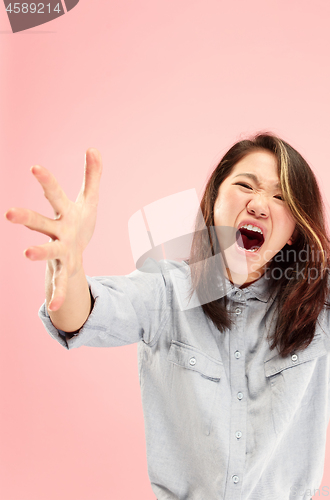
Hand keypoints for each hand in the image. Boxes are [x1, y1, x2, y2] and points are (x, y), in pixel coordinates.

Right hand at [5, 149, 102, 309]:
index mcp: (64, 212)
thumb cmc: (80, 221)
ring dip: (38, 251)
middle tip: (9, 214)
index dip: (46, 181)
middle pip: (41, 222)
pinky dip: (58, 292)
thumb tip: (93, 148)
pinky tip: (54, 306)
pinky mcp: (67, 267)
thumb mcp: (89, 199)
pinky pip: (62, 281)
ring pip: (47, 250)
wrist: (76, 250)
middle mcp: (57, 230)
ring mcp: (60, 250)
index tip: (35, 168)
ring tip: (27, 254)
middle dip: (27, 218)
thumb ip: (92, 175)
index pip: (55, 194)